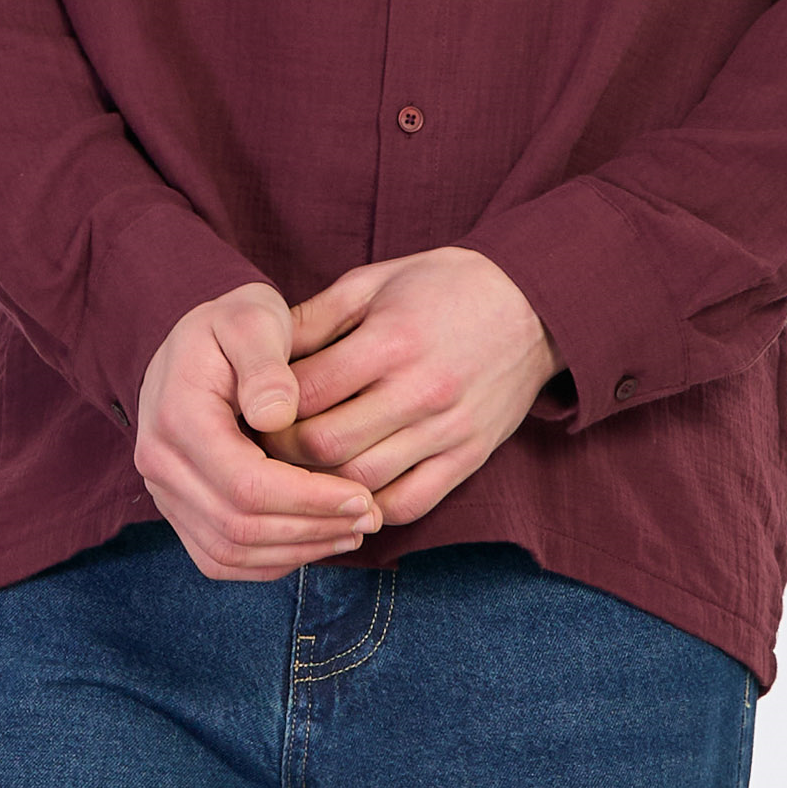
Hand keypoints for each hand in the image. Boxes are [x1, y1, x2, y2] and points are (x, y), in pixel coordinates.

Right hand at [134, 283, 385, 581]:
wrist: (199, 339)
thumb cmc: (236, 323)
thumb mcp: (253, 319)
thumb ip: (264, 363)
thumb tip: (278, 416)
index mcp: (177, 417)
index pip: (245, 484)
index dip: (307, 499)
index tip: (361, 494)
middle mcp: (160, 462)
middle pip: (239, 526)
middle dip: (311, 529)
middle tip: (371, 516)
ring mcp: (164, 491)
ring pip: (230, 552)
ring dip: (297, 551)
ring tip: (354, 530)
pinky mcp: (179, 510)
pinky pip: (220, 558)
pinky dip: (272, 561)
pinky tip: (318, 539)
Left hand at [259, 246, 563, 525]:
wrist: (534, 304)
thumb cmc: (444, 286)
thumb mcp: (375, 281)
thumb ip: (315, 318)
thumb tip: (259, 354)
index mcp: (392, 339)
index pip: (307, 392)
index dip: (267, 406)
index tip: (252, 407)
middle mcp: (421, 390)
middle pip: (326, 445)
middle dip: (283, 451)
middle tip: (264, 445)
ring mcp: (448, 431)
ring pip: (361, 482)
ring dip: (320, 483)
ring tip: (299, 469)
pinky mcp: (470, 458)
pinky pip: (408, 504)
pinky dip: (369, 506)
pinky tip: (348, 489)